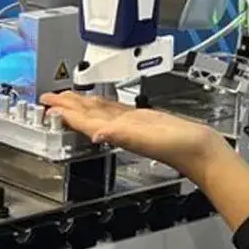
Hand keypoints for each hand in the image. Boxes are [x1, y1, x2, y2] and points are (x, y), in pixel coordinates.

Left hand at [39, 92, 228, 175]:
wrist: (199, 149)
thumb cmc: (178, 147)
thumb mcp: (147, 139)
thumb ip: (121, 135)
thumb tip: (95, 134)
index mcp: (118, 132)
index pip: (84, 121)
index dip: (65, 113)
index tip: (48, 106)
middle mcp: (120, 128)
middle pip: (86, 115)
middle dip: (66, 107)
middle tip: (48, 99)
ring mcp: (130, 123)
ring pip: (99, 111)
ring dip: (81, 105)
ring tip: (66, 98)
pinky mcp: (142, 119)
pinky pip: (115, 109)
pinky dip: (103, 105)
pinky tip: (99, 103)